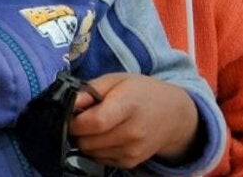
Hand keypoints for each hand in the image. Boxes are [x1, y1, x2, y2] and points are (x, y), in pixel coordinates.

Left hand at [67, 73, 199, 168]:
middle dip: (77, 131)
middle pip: (88, 141)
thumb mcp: (116, 80)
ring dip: (86, 140)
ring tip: (96, 125)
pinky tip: (106, 135)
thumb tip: (70, 101)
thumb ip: (90, 90)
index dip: (75, 120)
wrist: (172, 115)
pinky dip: (96, 149)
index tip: (71, 114)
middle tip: (82, 118)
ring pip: (90, 152)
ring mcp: (132, 150)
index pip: (94, 122)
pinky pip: (100, 159)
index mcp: (128, 106)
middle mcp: (132, 133)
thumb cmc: (142, 93)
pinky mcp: (130, 162)